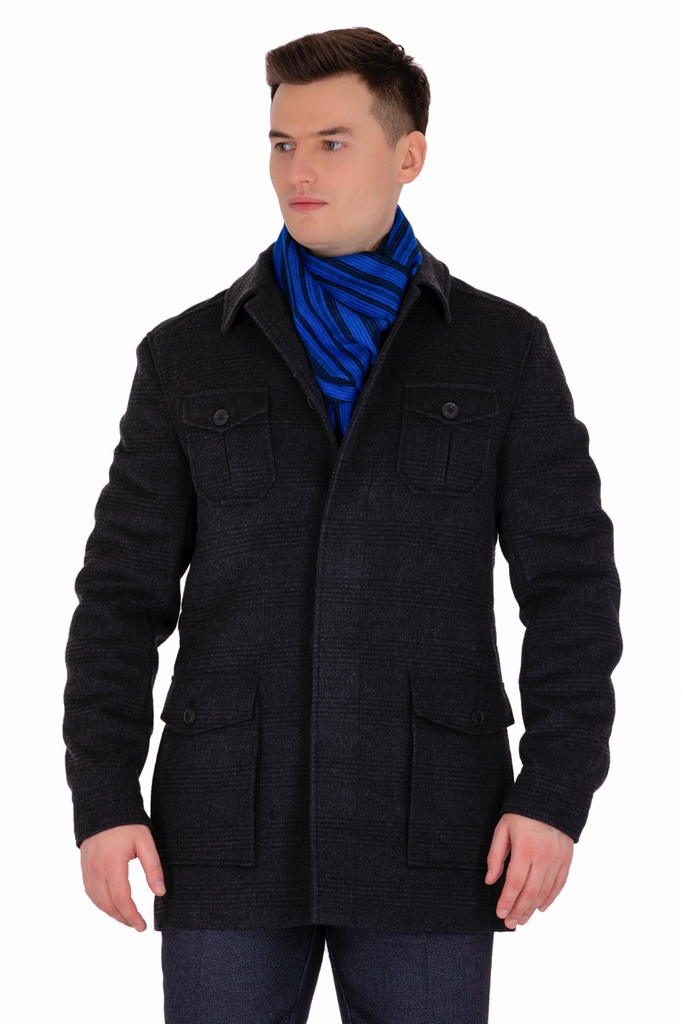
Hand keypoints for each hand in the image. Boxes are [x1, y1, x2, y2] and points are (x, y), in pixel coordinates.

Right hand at [80, 823, 165, 931]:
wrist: (104, 806)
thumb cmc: (128, 824)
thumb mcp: (145, 842)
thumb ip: (153, 867)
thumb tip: (160, 892)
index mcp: (113, 864)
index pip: (122, 900)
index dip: (132, 916)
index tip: (143, 926)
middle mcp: (97, 870)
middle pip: (108, 905)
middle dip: (124, 919)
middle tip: (137, 926)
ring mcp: (88, 869)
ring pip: (98, 901)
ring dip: (112, 914)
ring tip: (127, 918)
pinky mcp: (84, 867)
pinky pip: (90, 892)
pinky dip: (101, 903)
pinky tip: (111, 905)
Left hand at [484, 812, 573, 927]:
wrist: (552, 798)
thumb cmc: (522, 813)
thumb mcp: (503, 829)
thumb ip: (495, 855)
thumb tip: (490, 880)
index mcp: (525, 848)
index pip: (514, 883)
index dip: (507, 901)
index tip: (500, 913)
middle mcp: (543, 856)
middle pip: (530, 892)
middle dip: (518, 910)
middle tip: (510, 923)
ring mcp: (557, 859)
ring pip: (545, 892)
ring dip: (532, 909)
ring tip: (522, 919)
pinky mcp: (566, 859)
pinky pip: (559, 884)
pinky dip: (550, 899)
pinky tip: (541, 908)